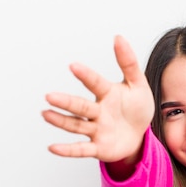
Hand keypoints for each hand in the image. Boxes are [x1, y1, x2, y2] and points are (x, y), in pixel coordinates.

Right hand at [42, 36, 153, 162]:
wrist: (140, 135)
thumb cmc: (136, 108)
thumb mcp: (138, 85)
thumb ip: (128, 63)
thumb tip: (118, 37)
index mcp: (107, 94)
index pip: (96, 83)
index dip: (86, 76)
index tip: (73, 66)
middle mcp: (98, 111)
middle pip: (81, 106)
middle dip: (66, 102)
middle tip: (49, 96)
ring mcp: (96, 130)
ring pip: (77, 125)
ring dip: (61, 121)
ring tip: (45, 114)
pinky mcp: (98, 148)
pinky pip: (82, 149)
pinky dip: (68, 150)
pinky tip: (52, 148)